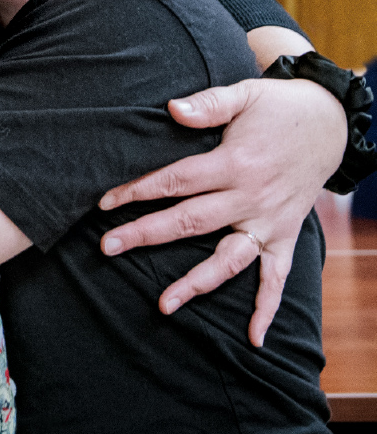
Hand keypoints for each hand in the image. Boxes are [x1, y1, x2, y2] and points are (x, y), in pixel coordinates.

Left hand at [98, 77, 345, 345]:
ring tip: (162, 305)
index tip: (104, 203)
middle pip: (190, 222)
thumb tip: (172, 108)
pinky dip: (266, 308)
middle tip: (107, 247)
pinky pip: (277, 278)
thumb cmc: (278, 107)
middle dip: (145, 235)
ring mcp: (269, 222)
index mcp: (234, 163)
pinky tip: (253, 339)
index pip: (176, 181)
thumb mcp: (244, 95)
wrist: (328, 124)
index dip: (138, 191)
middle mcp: (250, 198)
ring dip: (195, 284)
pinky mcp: (286, 236)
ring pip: (227, 260)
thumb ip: (208, 104)